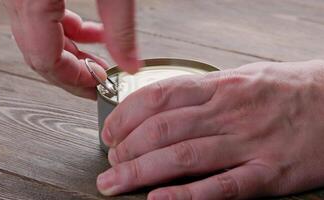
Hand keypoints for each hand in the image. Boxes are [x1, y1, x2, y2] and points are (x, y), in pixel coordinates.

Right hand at [3, 0, 140, 98]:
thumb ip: (121, 28)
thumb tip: (130, 65)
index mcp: (32, 0)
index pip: (47, 61)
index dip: (76, 80)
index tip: (98, 88)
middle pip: (41, 55)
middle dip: (75, 74)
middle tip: (101, 83)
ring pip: (40, 40)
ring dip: (74, 55)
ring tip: (101, 62)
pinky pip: (44, 20)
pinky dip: (69, 32)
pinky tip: (94, 35)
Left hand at [98, 60, 323, 198]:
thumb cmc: (286, 89)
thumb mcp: (242, 78)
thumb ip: (203, 93)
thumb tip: (163, 106)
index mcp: (220, 86)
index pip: (159, 97)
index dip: (126, 115)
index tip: (111, 131)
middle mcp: (229, 112)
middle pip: (162, 130)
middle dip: (126, 148)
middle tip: (110, 163)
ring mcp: (249, 143)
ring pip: (183, 157)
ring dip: (142, 172)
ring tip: (116, 183)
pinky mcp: (269, 172)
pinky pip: (222, 186)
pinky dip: (187, 196)